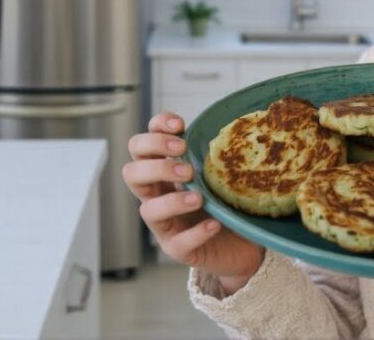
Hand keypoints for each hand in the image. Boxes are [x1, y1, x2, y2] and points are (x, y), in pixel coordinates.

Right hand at [122, 113, 263, 292]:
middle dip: (156, 164)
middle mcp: (157, 196)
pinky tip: (214, 224)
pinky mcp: (178, 249)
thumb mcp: (220, 174)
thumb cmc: (226, 203)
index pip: (142, 145)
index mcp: (164, 172)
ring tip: (199, 197)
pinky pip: (177, 243)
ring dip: (172, 200)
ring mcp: (165, 225)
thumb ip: (218, 155)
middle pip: (131, 173)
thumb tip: (242, 124)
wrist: (241, 245)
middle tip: (187, 166)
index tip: (181, 125)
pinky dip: (196, 232)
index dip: (155, 131)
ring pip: (147, 210)